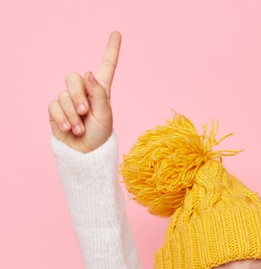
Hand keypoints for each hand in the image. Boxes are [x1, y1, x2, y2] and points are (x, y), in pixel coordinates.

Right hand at [48, 31, 120, 152]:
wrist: (85, 153)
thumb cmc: (99, 136)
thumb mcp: (105, 116)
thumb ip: (98, 94)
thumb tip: (88, 73)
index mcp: (100, 91)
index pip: (106, 67)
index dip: (111, 50)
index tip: (117, 33)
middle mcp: (84, 92)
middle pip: (74, 78)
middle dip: (78, 96)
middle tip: (85, 112)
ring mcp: (68, 100)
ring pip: (64, 94)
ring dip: (73, 114)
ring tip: (80, 128)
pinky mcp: (56, 110)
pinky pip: (54, 106)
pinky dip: (62, 118)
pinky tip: (69, 129)